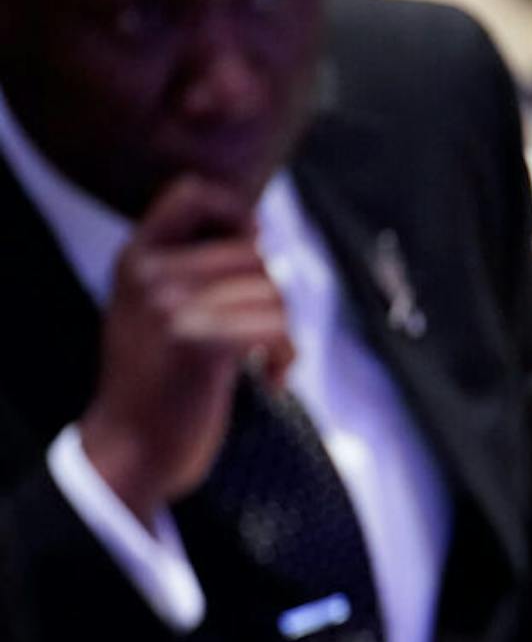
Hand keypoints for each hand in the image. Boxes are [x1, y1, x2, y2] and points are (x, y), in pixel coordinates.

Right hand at [79, 176, 292, 521]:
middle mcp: (149, 273)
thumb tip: (259, 231)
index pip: (191, 191)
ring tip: (269, 361)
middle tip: (267, 335)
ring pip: (272, 291)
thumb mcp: (157, 313)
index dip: (237, 212)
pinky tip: (273, 381)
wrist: (132, 450)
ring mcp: (170, 306)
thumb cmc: (160, 384)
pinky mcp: (198, 343)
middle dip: (273, 296)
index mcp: (137, 258)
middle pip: (254, 253)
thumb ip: (190, 271)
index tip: (254, 251)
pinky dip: (288, 357)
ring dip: (286, 332)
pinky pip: (276, 327)